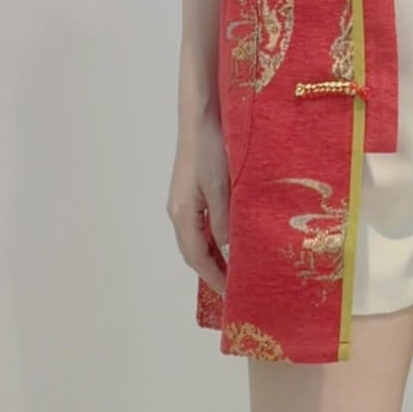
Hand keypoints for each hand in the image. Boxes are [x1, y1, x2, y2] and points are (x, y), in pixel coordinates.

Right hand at [167, 112, 230, 294]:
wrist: (200, 116)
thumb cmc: (210, 149)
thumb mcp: (221, 188)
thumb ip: (225, 222)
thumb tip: (230, 252)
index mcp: (182, 215)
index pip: (198, 258)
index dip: (214, 278)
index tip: (231, 295)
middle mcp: (178, 211)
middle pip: (193, 252)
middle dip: (212, 272)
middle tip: (234, 288)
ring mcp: (182, 201)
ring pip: (196, 239)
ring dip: (213, 256)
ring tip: (234, 270)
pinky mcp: (190, 191)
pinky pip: (200, 225)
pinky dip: (213, 239)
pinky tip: (229, 240)